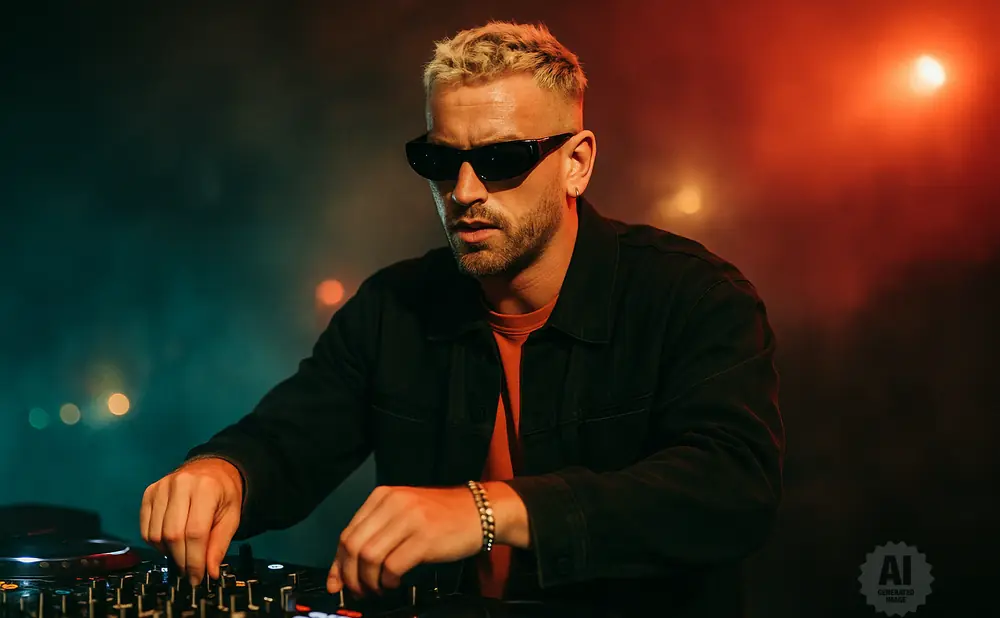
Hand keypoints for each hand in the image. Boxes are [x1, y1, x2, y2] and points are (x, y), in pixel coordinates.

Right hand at [140, 457, 243, 584]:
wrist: (211, 469)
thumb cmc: (223, 494)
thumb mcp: (232, 517)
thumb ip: (220, 544)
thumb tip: (210, 572)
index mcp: (206, 488)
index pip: (195, 532)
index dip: (195, 560)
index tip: (197, 577)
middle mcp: (181, 485)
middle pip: (173, 535)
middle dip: (181, 560)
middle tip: (189, 573)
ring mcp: (161, 487)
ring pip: (156, 534)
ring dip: (168, 553)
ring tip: (181, 557)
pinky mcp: (149, 492)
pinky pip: (145, 528)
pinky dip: (155, 543)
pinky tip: (169, 544)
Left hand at [326, 485, 482, 596]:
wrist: (480, 510)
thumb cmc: (442, 516)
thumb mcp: (404, 514)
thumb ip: (377, 533)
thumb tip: (345, 568)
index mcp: (383, 496)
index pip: (347, 533)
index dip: (338, 563)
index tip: (336, 583)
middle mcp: (393, 503)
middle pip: (353, 546)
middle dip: (350, 576)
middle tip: (358, 591)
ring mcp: (409, 519)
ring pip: (369, 557)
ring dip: (368, 581)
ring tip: (377, 589)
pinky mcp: (424, 538)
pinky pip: (392, 566)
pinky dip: (388, 581)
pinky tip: (395, 583)